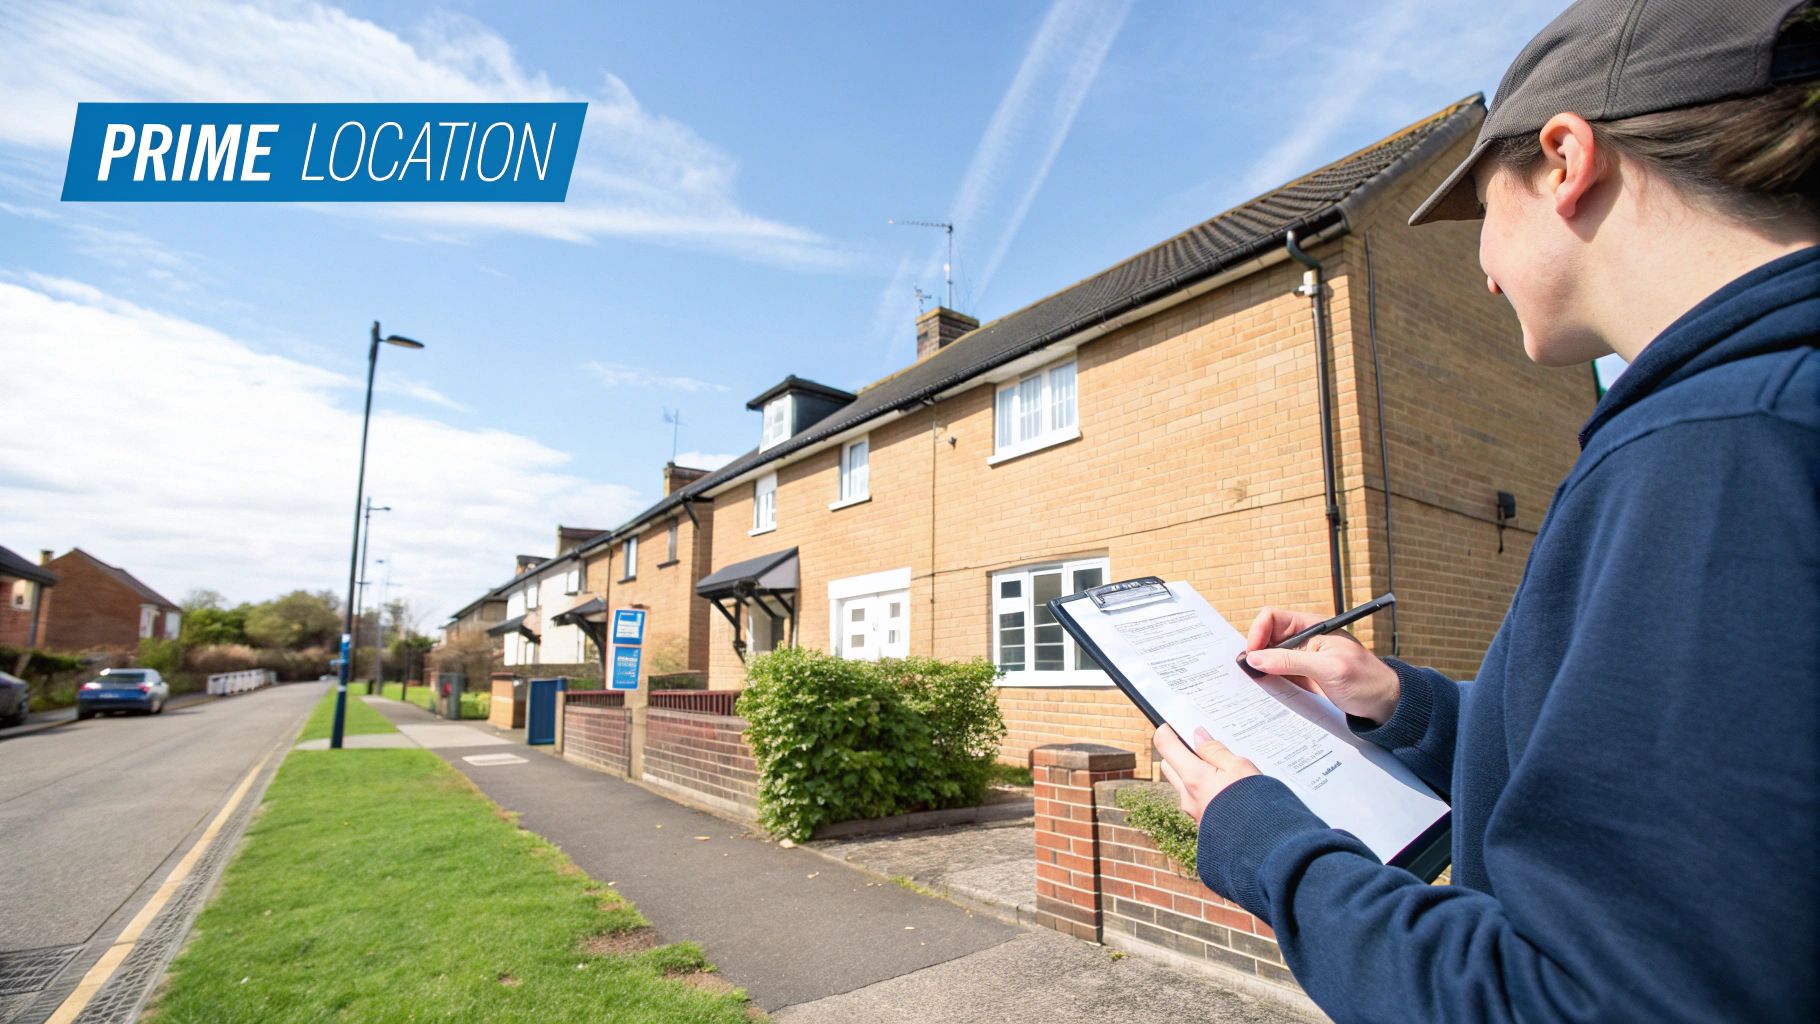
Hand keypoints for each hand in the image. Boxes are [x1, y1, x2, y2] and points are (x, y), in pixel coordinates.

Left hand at [1153, 724, 1259, 825]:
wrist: (1263, 844)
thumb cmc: (1254, 805)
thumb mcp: (1240, 767)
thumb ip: (1215, 750)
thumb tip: (1198, 735)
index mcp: (1193, 777)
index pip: (1165, 744)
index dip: (1168, 730)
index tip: (1177, 725)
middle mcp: (1187, 795)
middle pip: (1169, 764)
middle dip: (1180, 752)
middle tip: (1203, 748)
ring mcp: (1193, 812)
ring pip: (1182, 784)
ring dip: (1193, 773)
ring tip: (1221, 769)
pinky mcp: (1203, 823)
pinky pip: (1195, 800)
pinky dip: (1203, 790)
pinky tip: (1225, 789)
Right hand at [1243, 607, 1400, 724]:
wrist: (1384, 705)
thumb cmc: (1366, 681)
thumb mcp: (1329, 669)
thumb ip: (1291, 661)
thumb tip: (1255, 657)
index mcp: (1311, 627)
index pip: (1272, 618)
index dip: (1258, 632)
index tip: (1253, 654)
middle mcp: (1303, 640)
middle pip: (1266, 638)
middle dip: (1254, 653)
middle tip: (1250, 673)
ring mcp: (1301, 660)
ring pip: (1268, 658)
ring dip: (1259, 669)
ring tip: (1255, 685)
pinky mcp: (1301, 678)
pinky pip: (1276, 676)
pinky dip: (1268, 683)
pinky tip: (1266, 693)